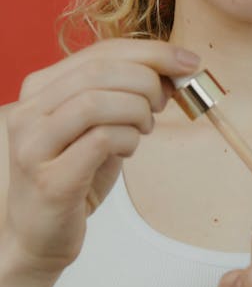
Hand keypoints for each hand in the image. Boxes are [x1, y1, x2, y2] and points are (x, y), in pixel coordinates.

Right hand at [4, 38, 199, 276]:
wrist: (40, 235)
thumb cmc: (75, 175)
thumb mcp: (99, 124)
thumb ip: (123, 93)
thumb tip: (173, 69)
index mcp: (40, 87)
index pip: (100, 51)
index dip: (151, 52)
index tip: (188, 62)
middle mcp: (29, 111)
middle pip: (99, 71)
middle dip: (147, 80)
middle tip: (165, 101)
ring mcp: (34, 145)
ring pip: (96, 102)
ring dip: (137, 111)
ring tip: (144, 128)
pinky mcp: (50, 180)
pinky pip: (100, 140)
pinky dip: (128, 139)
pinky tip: (129, 149)